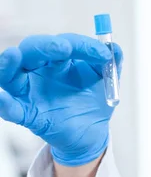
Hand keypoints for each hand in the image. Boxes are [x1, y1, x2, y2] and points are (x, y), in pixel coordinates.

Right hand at [0, 34, 121, 165]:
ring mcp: (30, 92)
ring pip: (9, 74)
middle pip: (31, 50)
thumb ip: (111, 64)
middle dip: (45, 45)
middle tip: (64, 48)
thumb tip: (114, 49)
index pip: (63, 43)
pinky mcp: (28, 115)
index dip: (81, 45)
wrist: (91, 133)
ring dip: (7, 64)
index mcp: (57, 59)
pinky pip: (11, 110)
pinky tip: (2, 99)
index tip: (103, 55)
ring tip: (12, 57)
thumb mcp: (105, 81)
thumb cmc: (93, 102)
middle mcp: (39, 71)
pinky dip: (4, 104)